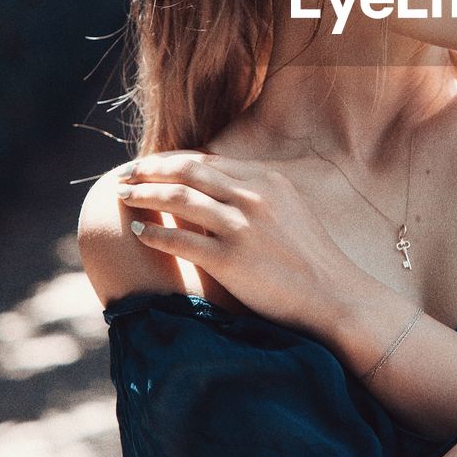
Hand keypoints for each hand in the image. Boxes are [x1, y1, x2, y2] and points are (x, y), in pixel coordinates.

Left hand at [115, 151, 359, 339]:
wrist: (334, 295)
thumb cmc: (310, 258)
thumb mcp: (289, 208)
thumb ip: (255, 193)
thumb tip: (217, 186)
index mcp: (266, 179)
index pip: (206, 161)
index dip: (171, 161)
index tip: (148, 165)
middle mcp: (252, 196)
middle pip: (187, 172)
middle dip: (149, 171)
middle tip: (124, 175)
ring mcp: (241, 227)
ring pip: (178, 200)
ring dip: (144, 195)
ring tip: (122, 197)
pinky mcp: (230, 260)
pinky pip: (180, 241)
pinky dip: (154, 234)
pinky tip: (138, 232)